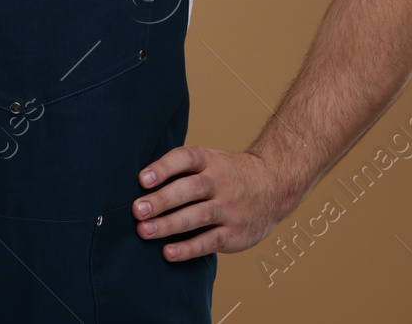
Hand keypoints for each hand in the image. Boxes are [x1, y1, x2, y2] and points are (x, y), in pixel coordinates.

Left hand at [132, 146, 290, 258]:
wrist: (275, 185)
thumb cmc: (227, 174)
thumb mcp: (209, 161)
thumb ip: (180, 170)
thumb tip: (139, 184)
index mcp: (210, 161)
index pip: (185, 159)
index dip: (163, 168)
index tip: (142, 179)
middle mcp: (220, 182)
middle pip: (189, 189)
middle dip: (161, 200)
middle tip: (136, 210)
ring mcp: (229, 208)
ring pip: (198, 216)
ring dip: (169, 225)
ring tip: (144, 231)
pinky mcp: (235, 233)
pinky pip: (210, 241)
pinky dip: (188, 248)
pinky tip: (168, 252)